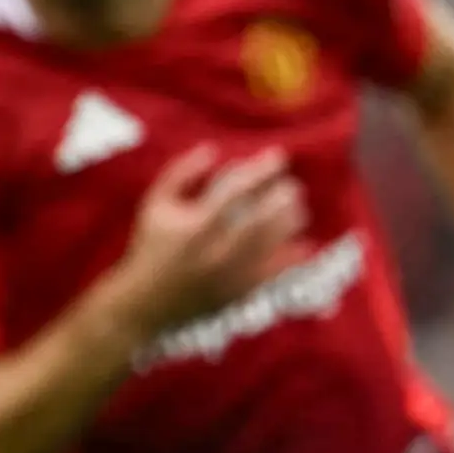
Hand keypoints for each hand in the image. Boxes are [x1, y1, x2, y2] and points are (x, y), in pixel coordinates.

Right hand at [109, 145, 307, 337]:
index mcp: (195, 226)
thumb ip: (181, 173)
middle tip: (293, 186)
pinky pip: (275, 274)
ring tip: (298, 209)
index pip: (236, 191)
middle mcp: (217, 251)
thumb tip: (212, 149)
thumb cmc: (151, 246)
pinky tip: (305, 244)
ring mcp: (231, 275)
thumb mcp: (155, 204)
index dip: (261, 171)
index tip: (278, 156)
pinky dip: (293, 259)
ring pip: (273, 246)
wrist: (147, 303)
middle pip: (261, 220)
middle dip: (283, 199)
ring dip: (290, 225)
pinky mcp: (239, 293)